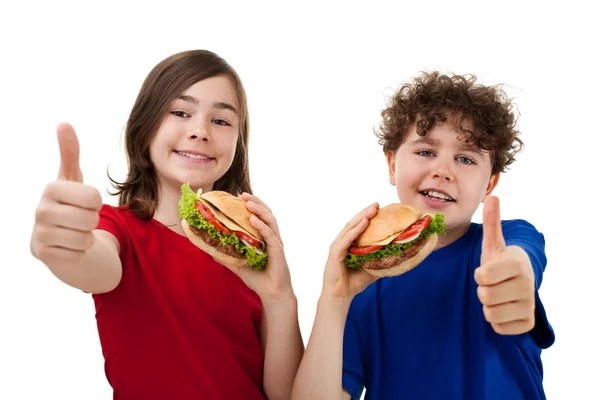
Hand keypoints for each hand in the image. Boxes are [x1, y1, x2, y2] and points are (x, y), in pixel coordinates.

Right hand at [30, 123, 102, 265]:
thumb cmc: (69, 203)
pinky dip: (80, 251)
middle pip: (90, 218)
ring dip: (87, 236)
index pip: (93, 197)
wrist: (58, 238)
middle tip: (81, 219)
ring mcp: (40, 234)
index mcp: (51, 189)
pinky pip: (79, 254)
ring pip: (86, 238)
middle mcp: (40, 211)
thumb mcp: (72, 178)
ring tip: (75, 231)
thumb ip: (70, 152)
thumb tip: (63, 123)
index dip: (96, 202)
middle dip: (93, 220)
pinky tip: (69, 245)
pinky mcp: (44, 254)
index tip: (84, 202)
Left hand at [219, 193, 292, 303]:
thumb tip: (209, 249)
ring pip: (270, 220)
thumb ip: (226, 256)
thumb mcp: (237, 265)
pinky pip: (270, 235)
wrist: (271, 293)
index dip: (251, 205)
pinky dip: (262, 225)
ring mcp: (276, 242)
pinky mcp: (278, 250)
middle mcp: (271, 237)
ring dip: (259, 209)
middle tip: (242, 195)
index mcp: (263, 237)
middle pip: (266, 213)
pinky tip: (253, 219)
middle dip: (255, 202)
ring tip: (248, 202)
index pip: (259, 216)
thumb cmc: (258, 279)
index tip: (238, 197)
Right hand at [322, 203, 379, 299]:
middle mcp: (342, 243)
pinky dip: (355, 231)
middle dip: (365, 213)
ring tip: (371, 210)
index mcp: (350, 244)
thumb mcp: (373, 269)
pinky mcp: (335, 254)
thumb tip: (399, 258)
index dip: (368, 217)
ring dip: (360, 218)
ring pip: (349, 228)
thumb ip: (381, 261)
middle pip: (354, 224)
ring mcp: (337, 247)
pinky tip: (363, 223)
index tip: (380, 208)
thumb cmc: (354, 282)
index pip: (359, 227)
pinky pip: (346, 240)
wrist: (341, 296)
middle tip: (377, 204)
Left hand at [474, 196, 534, 334]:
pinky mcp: (527, 323)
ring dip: (488, 306)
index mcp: (517, 264)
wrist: (519, 283)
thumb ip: (491, 223)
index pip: (482, 276)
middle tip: (492, 284)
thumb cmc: (501, 262)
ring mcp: (529, 305)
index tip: (487, 270)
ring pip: (490, 314)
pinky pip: (499, 328)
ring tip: (497, 296)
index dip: (479, 274)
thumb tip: (492, 196)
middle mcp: (527, 285)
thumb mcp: (494, 244)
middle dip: (483, 291)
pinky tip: (503, 309)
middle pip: (485, 296)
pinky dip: (496, 321)